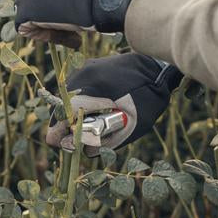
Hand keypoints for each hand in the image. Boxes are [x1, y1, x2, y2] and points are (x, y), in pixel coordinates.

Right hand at [46, 53, 182, 155]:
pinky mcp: (86, 67)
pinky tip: (98, 109)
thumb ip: (106, 141)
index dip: (59, 134)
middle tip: (86, 136)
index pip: (61, 115)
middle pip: (60, 108)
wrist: (158, 68)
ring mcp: (82, 68)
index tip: (68, 145)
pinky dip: (80, 103)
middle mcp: (81, 75)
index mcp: (91, 88)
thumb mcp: (132, 126)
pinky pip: (74, 91)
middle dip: (68, 126)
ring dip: (74, 114)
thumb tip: (83, 149)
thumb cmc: (149, 98)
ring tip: (95, 121)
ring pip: (65, 99)